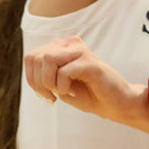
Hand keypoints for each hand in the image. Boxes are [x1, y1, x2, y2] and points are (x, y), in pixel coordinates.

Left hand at [25, 36, 145, 124]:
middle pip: (37, 57)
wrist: (116, 105)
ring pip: (47, 59)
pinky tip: (71, 92)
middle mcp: (71, 44)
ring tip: (60, 92)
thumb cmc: (89, 95)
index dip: (32, 79)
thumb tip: (32, 70)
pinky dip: (62, 87)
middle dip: (38, 83)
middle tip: (52, 97)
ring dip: (48, 82)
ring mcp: (81, 51)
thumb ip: (44, 74)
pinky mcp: (90, 62)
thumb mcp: (59, 84)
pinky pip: (64, 71)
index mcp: (62, 47)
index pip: (32, 57)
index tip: (46, 95)